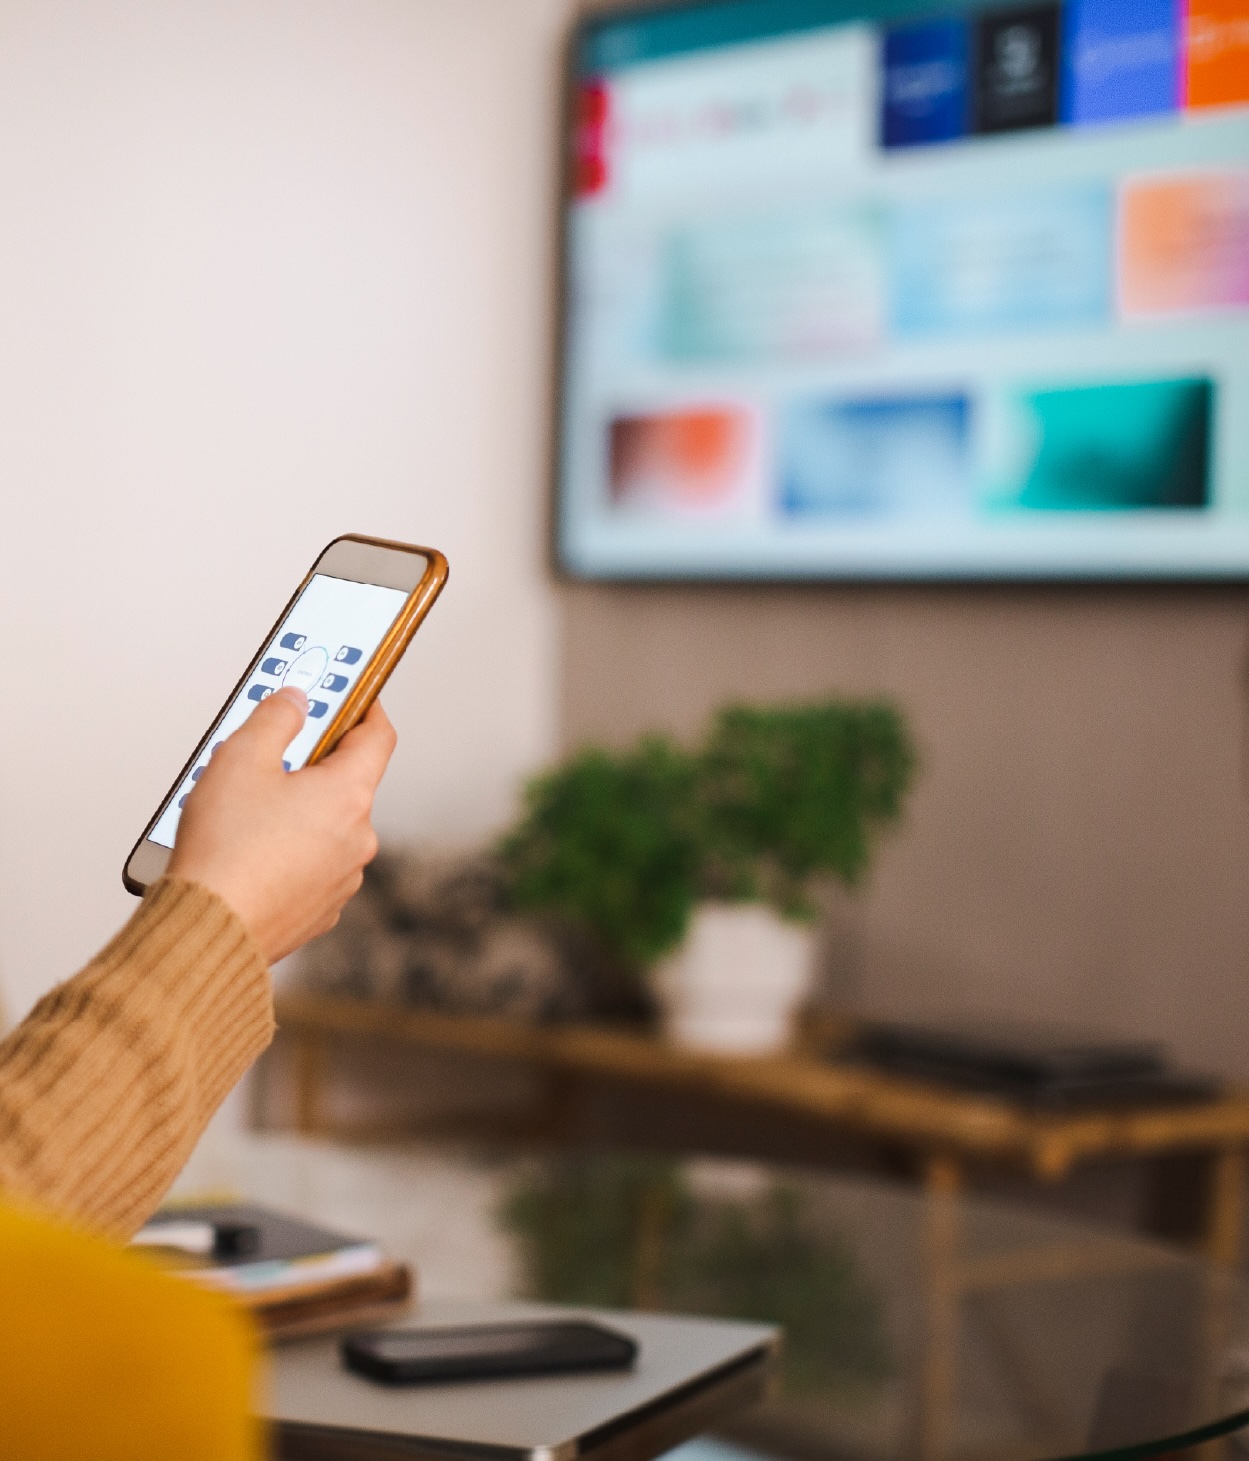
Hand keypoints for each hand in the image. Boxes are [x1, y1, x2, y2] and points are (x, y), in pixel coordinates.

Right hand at [168, 687, 396, 964]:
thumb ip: (275, 718)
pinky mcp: (318, 909)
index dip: (365, 708)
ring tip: (245, 809)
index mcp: (349, 796)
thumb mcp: (240, 758)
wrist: (209, 930)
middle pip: (345, 783)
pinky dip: (288, 852)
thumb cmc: (224, 850)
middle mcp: (358, 839)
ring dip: (297, 811)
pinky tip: (248, 851)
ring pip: (326, 827)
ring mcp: (341, 878)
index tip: (351, 694)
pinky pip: (310, 865)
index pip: (377, 737)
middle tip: (273, 752)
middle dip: (312, 764)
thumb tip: (295, 702)